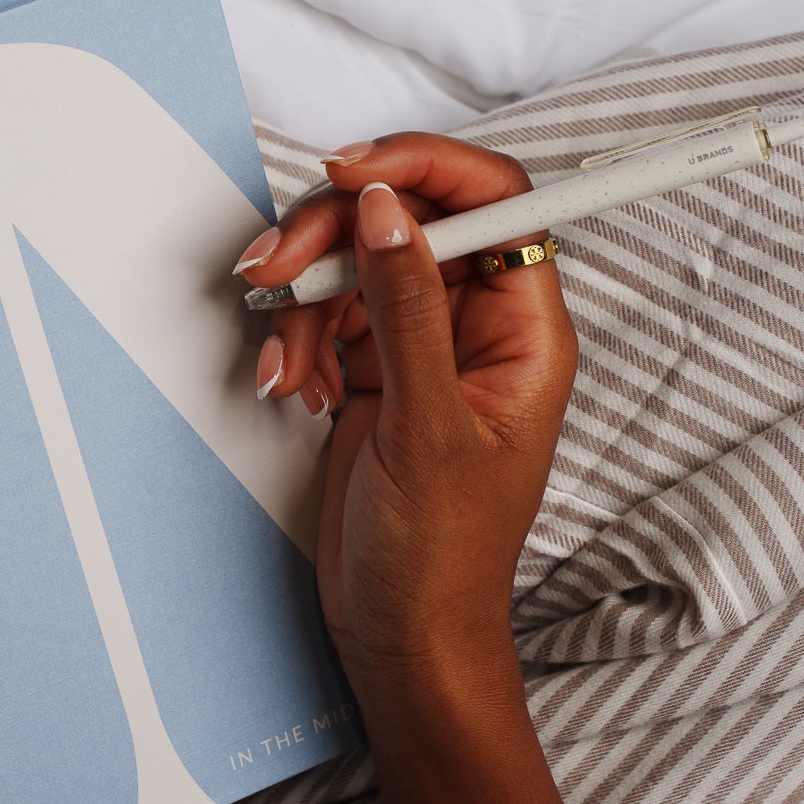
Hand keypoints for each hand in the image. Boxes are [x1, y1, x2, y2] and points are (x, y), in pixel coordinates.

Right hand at [236, 134, 577, 684]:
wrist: (402, 635)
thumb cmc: (442, 557)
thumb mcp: (426, 427)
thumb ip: (408, 309)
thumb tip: (387, 213)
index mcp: (524, 331)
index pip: (492, 201)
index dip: (424, 169)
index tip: (353, 173)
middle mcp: (477, 327)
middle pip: (406, 222)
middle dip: (333, 239)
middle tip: (279, 270)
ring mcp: (422, 347)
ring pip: (355, 266)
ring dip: (304, 302)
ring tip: (287, 365)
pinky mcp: (375, 371)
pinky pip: (328, 316)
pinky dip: (297, 341)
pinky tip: (293, 388)